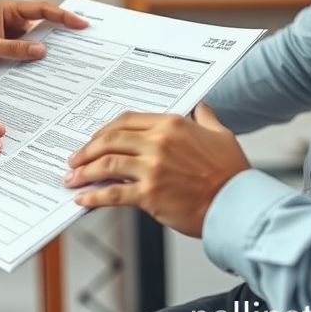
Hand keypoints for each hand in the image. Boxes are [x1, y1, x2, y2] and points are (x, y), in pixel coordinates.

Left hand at [0, 0, 88, 66]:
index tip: (80, 23)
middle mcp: (15, 15)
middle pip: (46, 19)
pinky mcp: (15, 39)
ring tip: (76, 51)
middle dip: (66, 26)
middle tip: (87, 36)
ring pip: (42, 32)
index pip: (41, 9)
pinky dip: (43, 52)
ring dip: (55, 41)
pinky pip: (33, 44)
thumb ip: (13, 49)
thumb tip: (41, 50)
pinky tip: (54, 63)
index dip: (62, 16)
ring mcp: (16, 27)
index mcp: (8, 9)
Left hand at [64, 104, 249, 236]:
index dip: (104, 131)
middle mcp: (158, 142)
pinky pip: (113, 193)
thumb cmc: (231, 173)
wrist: (238, 205)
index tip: (94, 140)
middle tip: (75, 158)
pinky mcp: (149, 194)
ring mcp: (152, 168)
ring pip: (107, 164)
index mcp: (171, 124)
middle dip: (88, 149)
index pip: (126, 121)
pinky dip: (94, 195)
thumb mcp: (220, 134)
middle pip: (111, 139)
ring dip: (85, 171)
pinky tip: (83, 199)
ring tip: (72, 177)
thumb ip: (205, 117)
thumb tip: (201, 105)